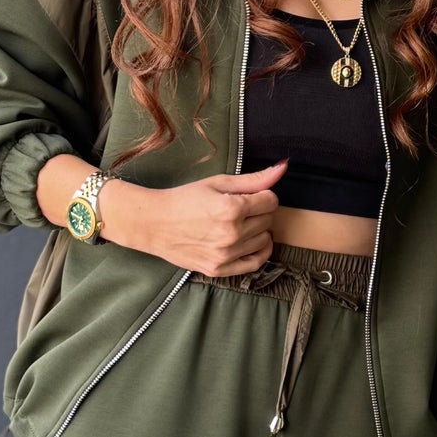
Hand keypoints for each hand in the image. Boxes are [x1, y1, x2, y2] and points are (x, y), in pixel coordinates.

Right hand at [103, 161, 286, 274]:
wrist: (154, 223)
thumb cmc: (184, 199)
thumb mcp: (217, 183)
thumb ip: (253, 179)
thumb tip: (282, 168)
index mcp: (231, 208)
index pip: (271, 201)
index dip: (264, 195)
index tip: (252, 195)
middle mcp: (231, 234)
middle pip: (268, 220)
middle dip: (260, 211)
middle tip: (241, 209)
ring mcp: (225, 254)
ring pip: (264, 240)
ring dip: (258, 231)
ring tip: (240, 224)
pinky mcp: (219, 269)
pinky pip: (255, 263)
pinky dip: (259, 252)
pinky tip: (250, 242)